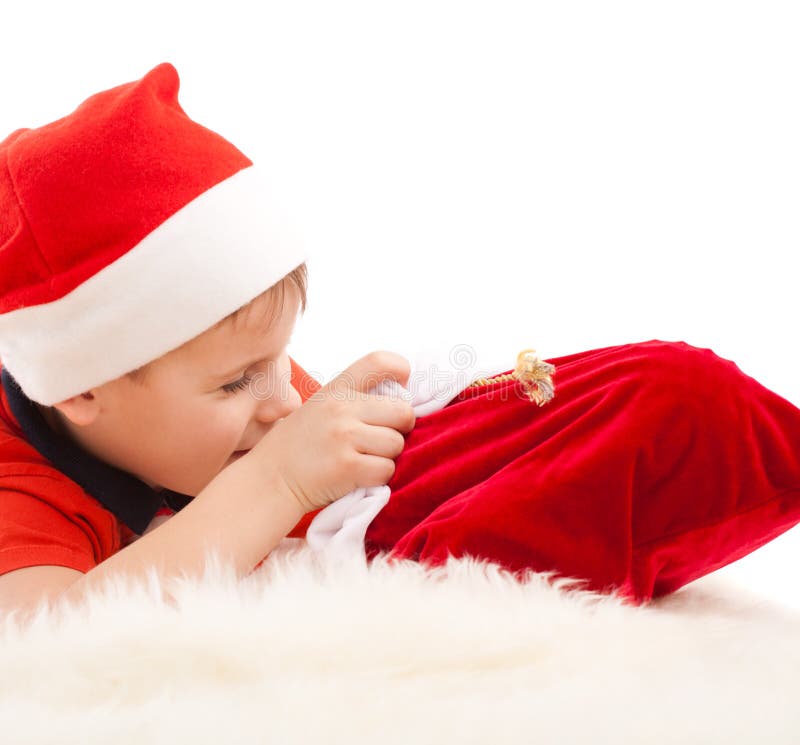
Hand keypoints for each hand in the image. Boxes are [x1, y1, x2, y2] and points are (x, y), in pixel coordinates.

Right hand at [246, 350, 415, 511]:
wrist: (270, 480)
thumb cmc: (300, 446)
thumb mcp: (320, 408)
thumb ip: (354, 400)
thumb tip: (402, 399)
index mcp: (336, 389)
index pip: (378, 362)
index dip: (400, 371)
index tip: (402, 388)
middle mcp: (341, 408)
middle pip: (402, 412)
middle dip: (400, 429)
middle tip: (380, 440)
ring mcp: (344, 437)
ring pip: (396, 444)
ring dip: (386, 457)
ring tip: (361, 459)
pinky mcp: (348, 467)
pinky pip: (386, 470)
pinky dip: (377, 477)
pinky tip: (356, 476)